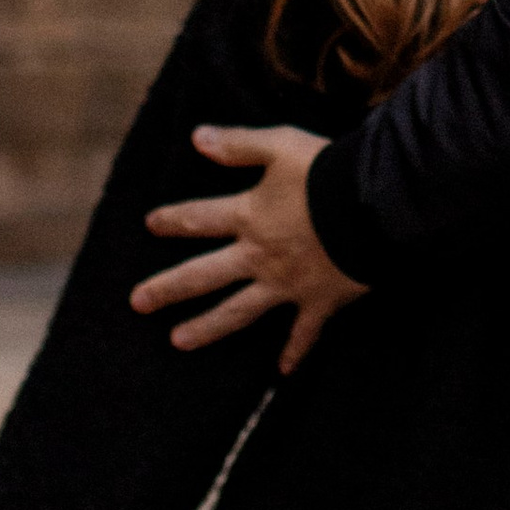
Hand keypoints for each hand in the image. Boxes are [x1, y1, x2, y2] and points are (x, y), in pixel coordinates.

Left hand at [133, 123, 368, 374]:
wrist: (371, 206)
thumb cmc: (327, 172)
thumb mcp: (280, 146)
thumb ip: (239, 144)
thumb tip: (197, 137)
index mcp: (249, 217)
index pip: (200, 219)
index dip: (174, 220)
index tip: (150, 224)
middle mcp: (259, 256)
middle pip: (205, 275)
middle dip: (169, 288)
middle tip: (137, 303)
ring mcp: (286, 284)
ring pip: (239, 311)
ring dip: (208, 327)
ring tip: (179, 341)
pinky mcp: (318, 301)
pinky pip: (303, 333)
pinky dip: (294, 353)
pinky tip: (281, 373)